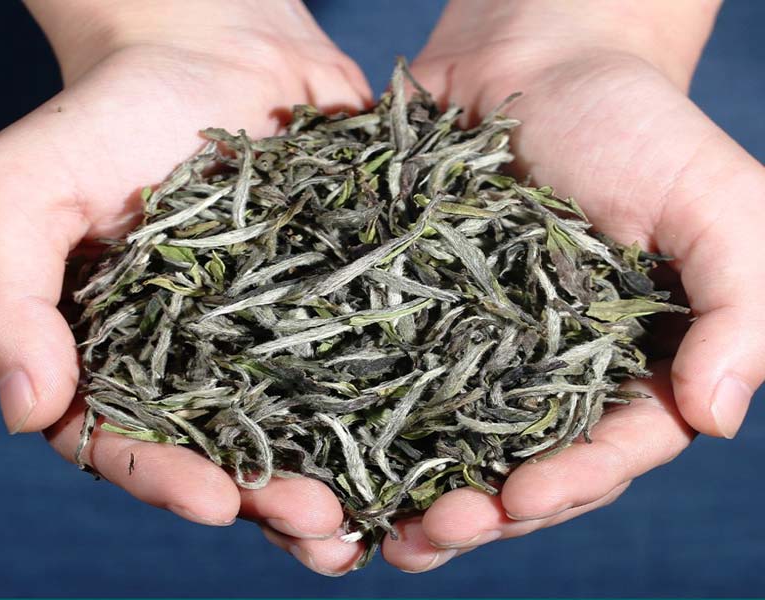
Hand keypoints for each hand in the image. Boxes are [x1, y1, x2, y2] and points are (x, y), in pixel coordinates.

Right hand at [0, 0, 369, 574]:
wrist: (213, 52)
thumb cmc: (108, 117)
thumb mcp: (21, 190)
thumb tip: (28, 408)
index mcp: (124, 359)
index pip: (135, 443)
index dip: (168, 479)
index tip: (213, 499)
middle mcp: (207, 365)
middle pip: (235, 453)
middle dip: (271, 498)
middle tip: (316, 519)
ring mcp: (283, 338)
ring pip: (311, 427)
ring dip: (342, 478)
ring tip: (375, 511)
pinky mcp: (348, 303)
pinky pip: (376, 360)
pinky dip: (401, 401)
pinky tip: (432, 436)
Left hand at [363, 0, 764, 571]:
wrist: (532, 65)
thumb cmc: (633, 125)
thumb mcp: (717, 203)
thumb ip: (742, 308)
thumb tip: (715, 419)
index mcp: (633, 364)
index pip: (609, 449)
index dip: (569, 484)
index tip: (520, 502)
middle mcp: (553, 373)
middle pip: (522, 465)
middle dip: (482, 511)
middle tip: (434, 535)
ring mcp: (479, 351)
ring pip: (451, 445)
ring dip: (416, 493)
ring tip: (382, 532)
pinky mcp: (418, 320)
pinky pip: (392, 383)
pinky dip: (366, 424)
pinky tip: (330, 458)